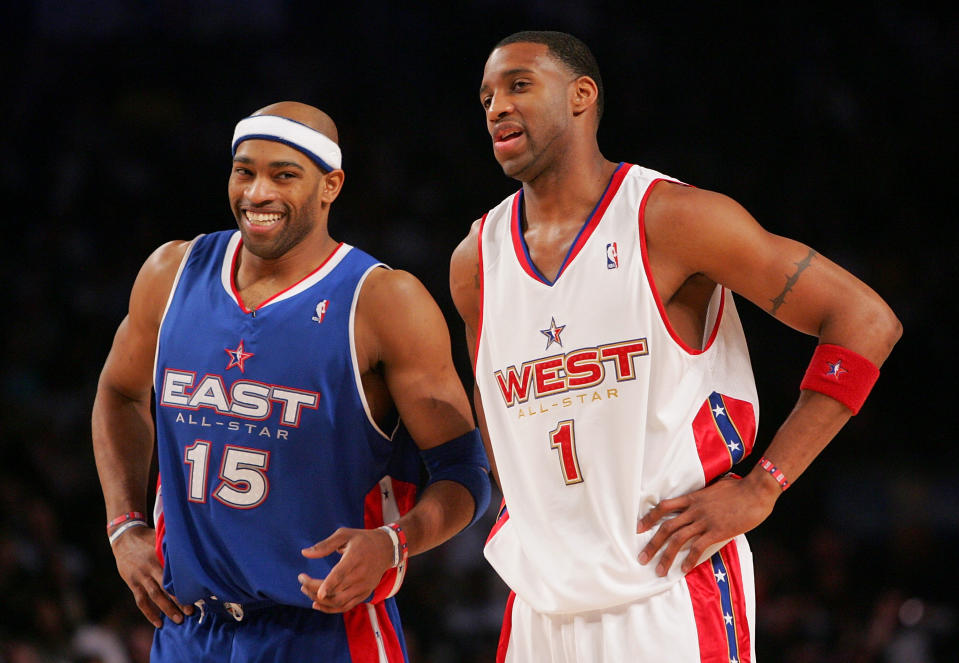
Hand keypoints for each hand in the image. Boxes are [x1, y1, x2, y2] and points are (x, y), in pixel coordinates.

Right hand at [112, 526, 192, 627]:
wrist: (124, 537)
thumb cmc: (148, 537)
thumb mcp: (161, 539)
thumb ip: (173, 548)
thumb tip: (194, 549)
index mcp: (159, 557)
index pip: (174, 574)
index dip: (184, 585)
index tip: (198, 593)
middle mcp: (150, 568)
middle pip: (166, 587)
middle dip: (179, 601)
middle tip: (190, 612)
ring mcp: (140, 577)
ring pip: (154, 596)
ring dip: (166, 609)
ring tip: (179, 620)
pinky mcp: (132, 583)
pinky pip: (141, 601)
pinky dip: (149, 613)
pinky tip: (158, 623)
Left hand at [298, 527, 393, 612]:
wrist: (386, 549)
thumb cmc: (361, 540)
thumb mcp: (344, 535)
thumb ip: (324, 545)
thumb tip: (304, 553)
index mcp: (355, 558)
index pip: (341, 574)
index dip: (329, 584)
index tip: (315, 591)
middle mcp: (361, 575)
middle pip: (335, 591)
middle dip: (314, 589)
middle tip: (302, 581)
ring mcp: (363, 587)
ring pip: (338, 602)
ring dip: (319, 600)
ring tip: (305, 590)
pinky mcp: (364, 594)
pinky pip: (345, 607)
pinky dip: (330, 608)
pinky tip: (317, 603)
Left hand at [636, 474, 777, 575]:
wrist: (756, 491)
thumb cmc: (739, 489)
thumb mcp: (715, 488)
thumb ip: (704, 497)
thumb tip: (700, 500)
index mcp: (693, 498)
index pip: (664, 507)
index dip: (649, 518)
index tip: (638, 528)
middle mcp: (695, 510)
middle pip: (666, 527)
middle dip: (652, 544)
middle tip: (641, 558)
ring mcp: (705, 521)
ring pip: (678, 539)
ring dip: (666, 556)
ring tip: (659, 570)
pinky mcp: (717, 531)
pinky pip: (698, 547)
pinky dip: (689, 559)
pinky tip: (683, 569)